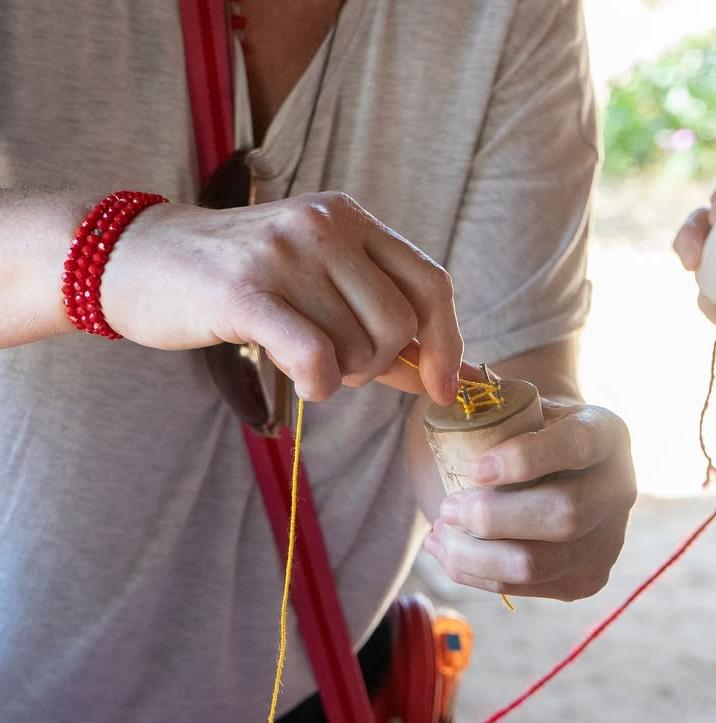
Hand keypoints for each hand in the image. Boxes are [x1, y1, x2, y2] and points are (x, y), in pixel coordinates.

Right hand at [105, 192, 462, 403]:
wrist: (139, 259)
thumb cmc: (242, 285)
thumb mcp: (320, 288)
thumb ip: (382, 327)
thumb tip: (456, 379)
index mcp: (351, 219)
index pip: (431, 283)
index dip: (449, 344)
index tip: (448, 390)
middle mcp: (326, 226)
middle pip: (399, 324)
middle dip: (377, 365)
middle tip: (336, 366)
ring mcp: (286, 253)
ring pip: (358, 346)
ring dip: (338, 376)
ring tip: (299, 359)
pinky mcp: (245, 290)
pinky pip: (316, 355)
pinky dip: (320, 385)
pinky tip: (303, 383)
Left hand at [423, 400, 635, 600]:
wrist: (557, 470)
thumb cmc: (528, 431)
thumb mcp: (519, 401)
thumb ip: (487, 392)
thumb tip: (449, 382)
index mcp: (607, 432)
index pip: (577, 445)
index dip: (526, 459)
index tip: (477, 468)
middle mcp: (620, 489)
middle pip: (563, 515)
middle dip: (492, 517)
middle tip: (447, 509)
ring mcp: (608, 541)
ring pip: (538, 563)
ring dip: (475, 554)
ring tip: (440, 533)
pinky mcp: (585, 580)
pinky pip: (523, 588)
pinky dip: (474, 573)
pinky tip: (447, 551)